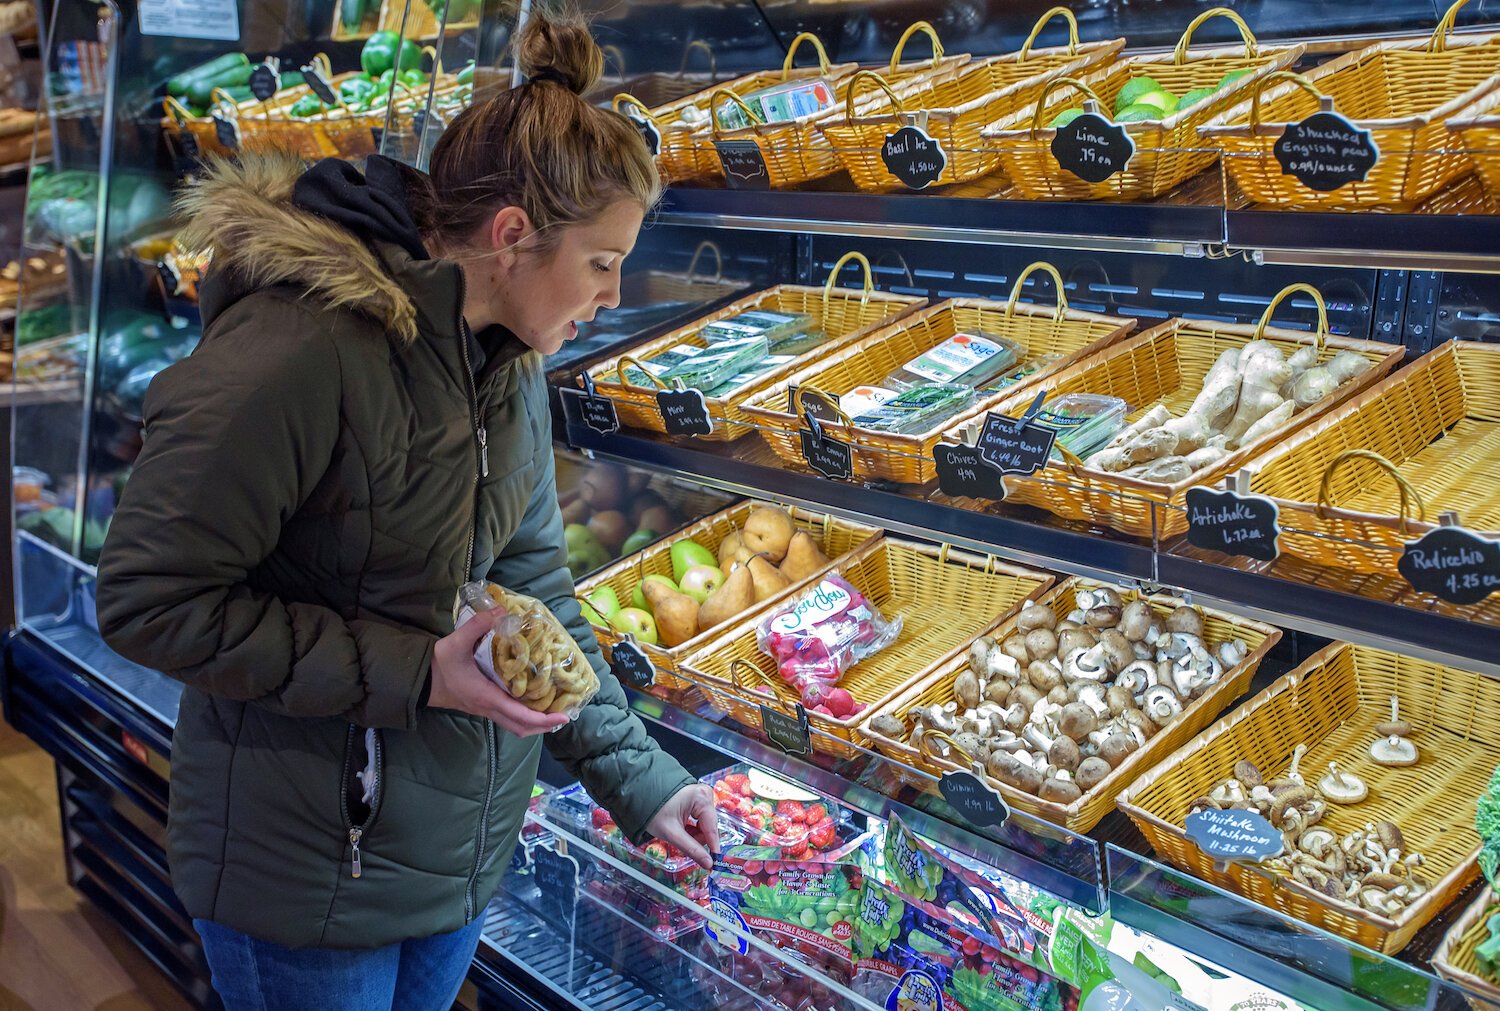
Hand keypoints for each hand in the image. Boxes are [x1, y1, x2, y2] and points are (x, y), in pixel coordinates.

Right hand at [428, 606, 569, 736]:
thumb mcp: (455, 641)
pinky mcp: (482, 707)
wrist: (420, 680)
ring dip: (534, 724)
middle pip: (521, 727)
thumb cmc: (438, 664)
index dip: (543, 719)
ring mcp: (485, 710)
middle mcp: (488, 708)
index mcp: (487, 696)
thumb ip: (478, 625)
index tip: (564, 716)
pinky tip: (532, 703)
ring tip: (552, 711)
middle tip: (564, 715)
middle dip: (544, 725)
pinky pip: (507, 719)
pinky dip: (523, 717)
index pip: (520, 716)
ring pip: (514, 726)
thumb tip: (501, 611)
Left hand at [645, 784, 720, 869]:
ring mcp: (701, 797)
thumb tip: (708, 863)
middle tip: (680, 841)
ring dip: (693, 834)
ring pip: (705, 826)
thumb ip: (692, 849)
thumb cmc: (654, 811)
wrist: (639, 797)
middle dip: (696, 838)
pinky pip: (700, 820)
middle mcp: (705, 794)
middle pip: (709, 827)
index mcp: (702, 798)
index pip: (712, 828)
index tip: (714, 864)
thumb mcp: (672, 833)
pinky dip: (691, 828)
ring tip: (677, 833)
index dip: (712, 848)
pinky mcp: (697, 800)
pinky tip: (680, 828)